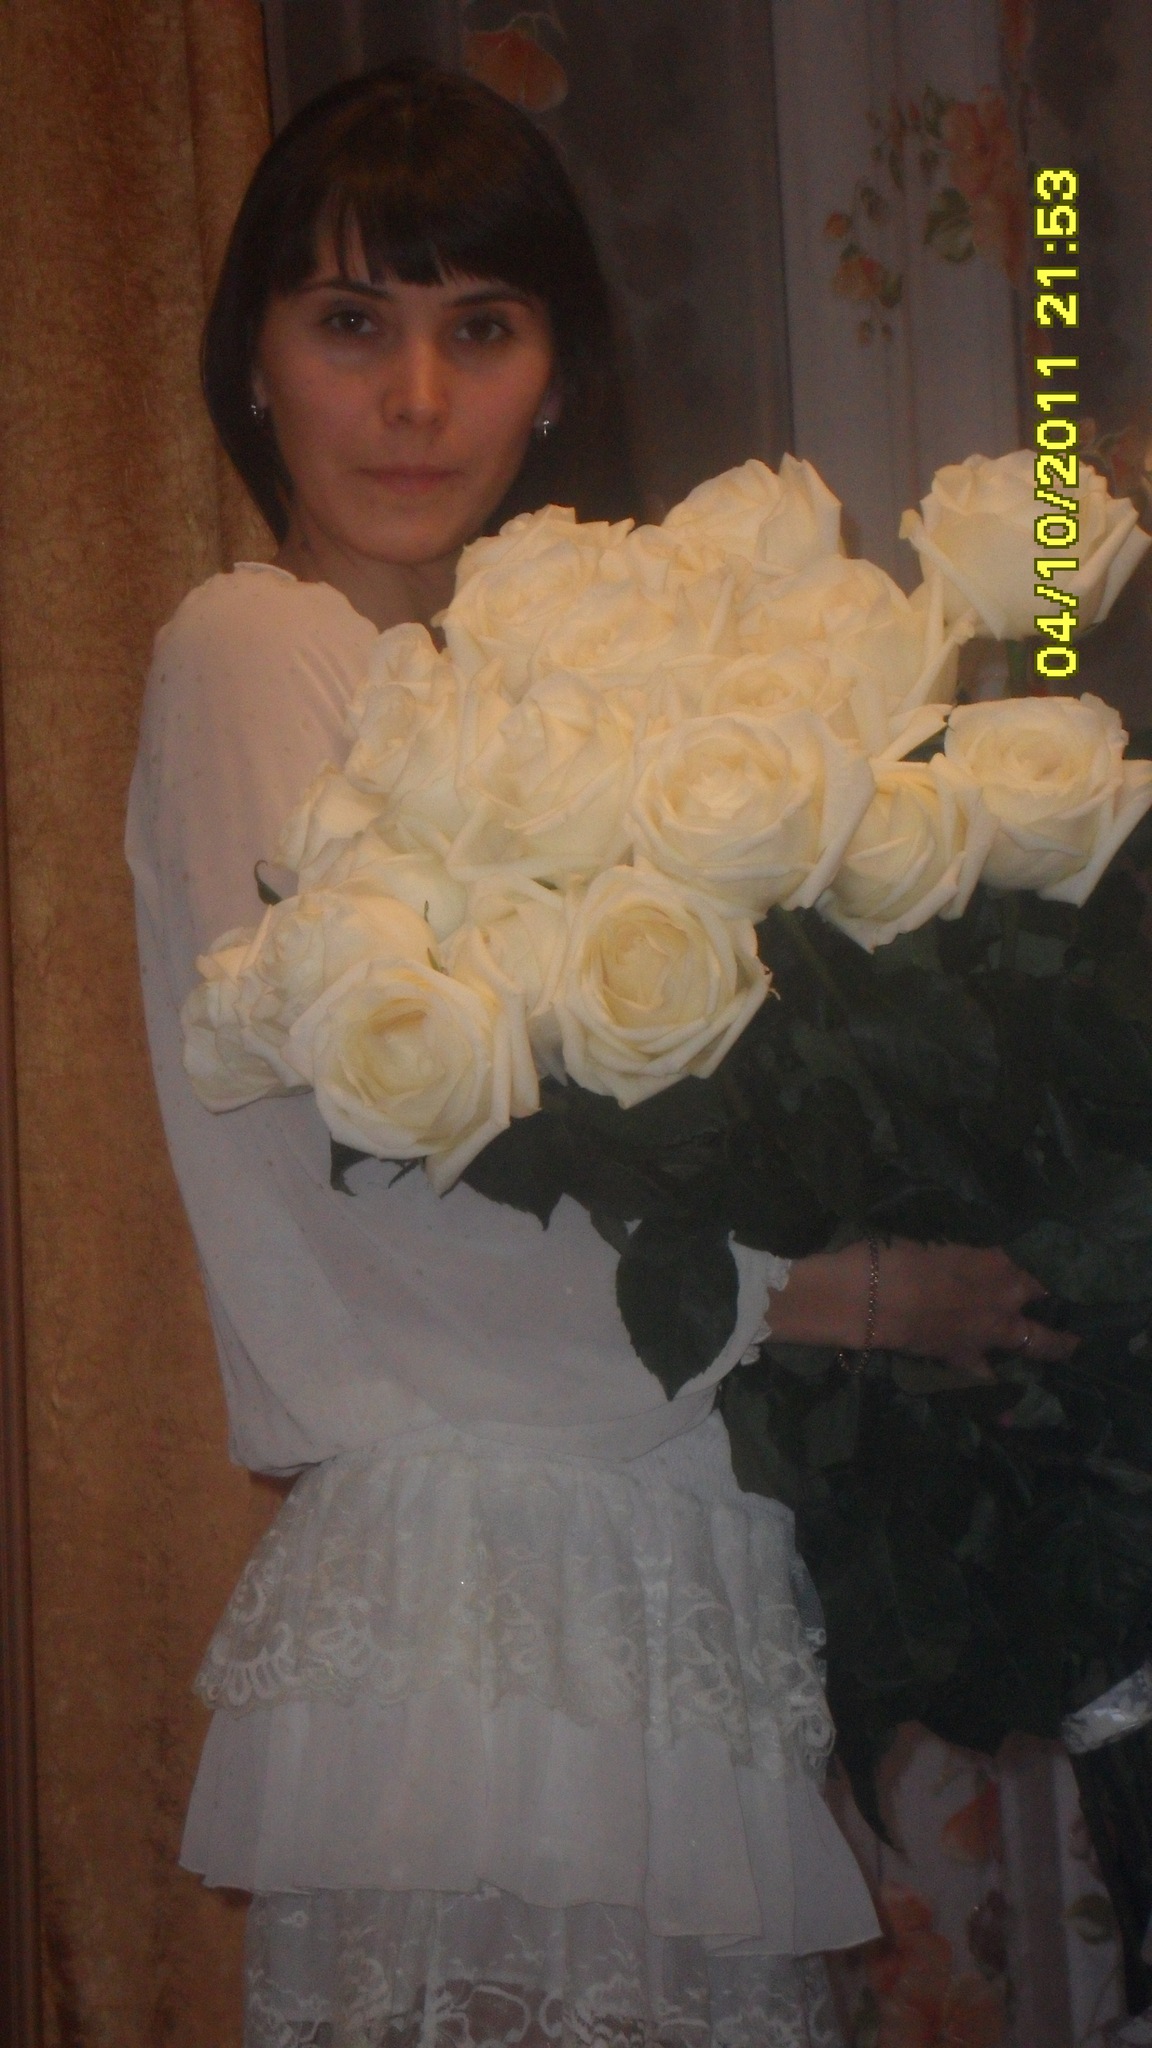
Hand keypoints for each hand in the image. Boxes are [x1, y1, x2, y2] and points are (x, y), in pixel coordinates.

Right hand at [770, 1239, 1077, 1377]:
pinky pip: (989, 1382)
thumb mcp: (930, 1247)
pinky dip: (1000, 1400)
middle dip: (1058, 1303)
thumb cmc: (890, 1258)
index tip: (1042, 1273)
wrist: (866, 1297)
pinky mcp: (966, 1359)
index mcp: (991, 1259)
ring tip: (1066, 1349)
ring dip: (1054, 1346)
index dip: (1037, 1270)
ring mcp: (989, 1330)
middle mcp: (1001, 1294)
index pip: (1029, 1263)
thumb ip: (958, 1260)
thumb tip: (961, 1267)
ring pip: (1038, 1342)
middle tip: (1069, 1309)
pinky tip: (1010, 1417)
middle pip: (1045, 1298)